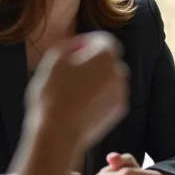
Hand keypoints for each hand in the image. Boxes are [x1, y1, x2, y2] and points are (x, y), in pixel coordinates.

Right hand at [25, 31, 128, 150]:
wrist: (59, 133)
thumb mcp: (53, 59)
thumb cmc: (53, 94)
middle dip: (91, 63)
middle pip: (106, 61)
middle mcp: (119, 72)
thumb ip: (69, 44)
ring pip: (108, 80)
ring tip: (71, 93)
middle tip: (68, 74)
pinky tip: (79, 106)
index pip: (102, 40)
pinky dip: (98, 98)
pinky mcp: (118, 111)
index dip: (86, 44)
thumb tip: (79, 44)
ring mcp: (121, 93)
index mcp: (106, 56)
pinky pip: (108, 97)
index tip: (71, 54)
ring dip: (95, 81)